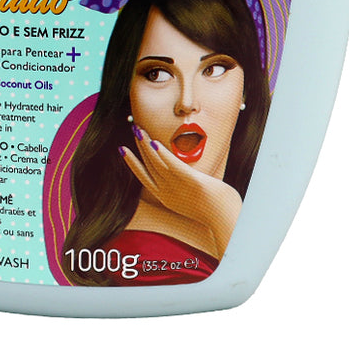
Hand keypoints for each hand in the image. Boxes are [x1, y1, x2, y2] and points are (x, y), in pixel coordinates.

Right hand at [120, 125, 241, 257]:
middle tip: (133, 129)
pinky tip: (156, 143)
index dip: (132, 163)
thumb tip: (177, 174)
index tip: (122, 150)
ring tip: (140, 130)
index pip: (143, 177)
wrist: (226, 219)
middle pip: (149, 165)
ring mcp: (179, 187)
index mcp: (165, 198)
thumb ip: (180, 187)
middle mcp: (168, 193)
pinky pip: (174, 166)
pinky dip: (164, 155)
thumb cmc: (211, 208)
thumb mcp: (189, 199)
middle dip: (139, 146)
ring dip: (147, 145)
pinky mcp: (192, 181)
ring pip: (158, 163)